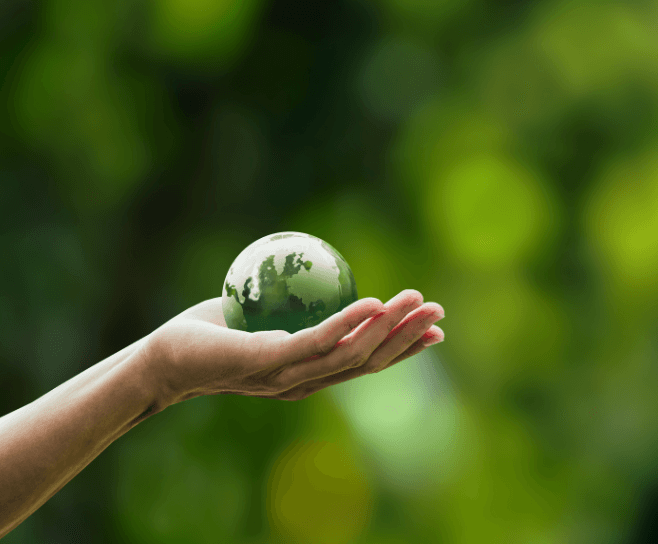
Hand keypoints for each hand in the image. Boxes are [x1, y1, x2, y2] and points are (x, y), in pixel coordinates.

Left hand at [142, 289, 444, 406]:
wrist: (162, 360)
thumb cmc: (211, 334)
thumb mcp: (261, 317)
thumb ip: (293, 306)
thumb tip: (319, 273)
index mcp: (308, 375)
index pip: (364, 362)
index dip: (402, 348)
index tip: (434, 330)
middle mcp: (304, 383)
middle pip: (367, 362)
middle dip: (407, 338)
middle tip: (439, 311)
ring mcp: (286, 377)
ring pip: (348, 354)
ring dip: (387, 329)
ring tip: (415, 302)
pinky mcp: (265, 364)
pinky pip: (313, 342)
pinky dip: (347, 325)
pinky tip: (371, 303)